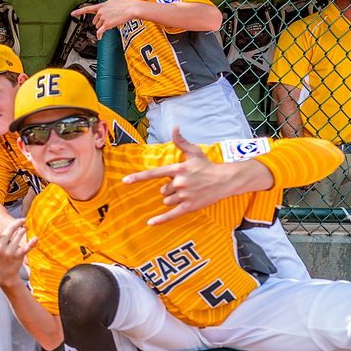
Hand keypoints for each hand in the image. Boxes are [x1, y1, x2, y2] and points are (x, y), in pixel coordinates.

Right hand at [0, 206, 36, 288]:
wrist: (3, 275)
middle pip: (10, 229)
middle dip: (18, 223)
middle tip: (23, 220)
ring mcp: (9, 252)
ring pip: (19, 236)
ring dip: (24, 231)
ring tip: (24, 230)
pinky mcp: (18, 257)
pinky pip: (26, 248)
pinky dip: (31, 243)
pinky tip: (35, 238)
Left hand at [71, 0, 135, 38]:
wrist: (130, 9)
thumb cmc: (122, 4)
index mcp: (100, 6)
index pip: (87, 9)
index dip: (79, 11)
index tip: (72, 13)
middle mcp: (100, 12)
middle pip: (94, 21)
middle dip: (99, 22)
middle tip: (108, 18)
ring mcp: (103, 18)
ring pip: (97, 26)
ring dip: (102, 26)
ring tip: (111, 21)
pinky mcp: (107, 24)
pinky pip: (100, 31)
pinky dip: (99, 35)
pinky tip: (99, 37)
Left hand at [122, 127, 256, 224]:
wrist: (225, 179)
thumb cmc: (207, 165)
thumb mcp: (194, 152)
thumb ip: (181, 141)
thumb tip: (175, 127)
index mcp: (178, 169)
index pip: (153, 173)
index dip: (138, 177)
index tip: (125, 181)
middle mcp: (179, 182)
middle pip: (163, 190)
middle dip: (170, 189)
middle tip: (185, 184)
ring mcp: (184, 196)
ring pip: (167, 201)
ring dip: (173, 199)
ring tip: (189, 192)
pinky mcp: (189, 207)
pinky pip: (171, 215)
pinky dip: (161, 219)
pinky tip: (150, 223)